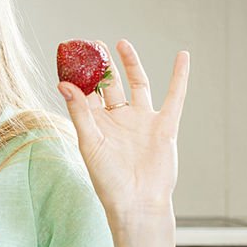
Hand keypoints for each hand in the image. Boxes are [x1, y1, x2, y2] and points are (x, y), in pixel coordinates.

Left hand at [58, 39, 188, 223]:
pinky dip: (180, 76)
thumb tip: (63, 84)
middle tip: (93, 44)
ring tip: (121, 44)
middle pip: (109, 85)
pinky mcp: (164, 125)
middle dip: (102, 65)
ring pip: (137, 85)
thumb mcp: (89, 143)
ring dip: (130, 64)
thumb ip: (79, 112)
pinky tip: (183, 56)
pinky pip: (174, 96)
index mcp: (96, 124)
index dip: (78, 74)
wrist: (138, 203)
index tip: (69, 53)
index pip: (85, 93)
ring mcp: (141, 121)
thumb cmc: (108, 181)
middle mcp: (118, 119)